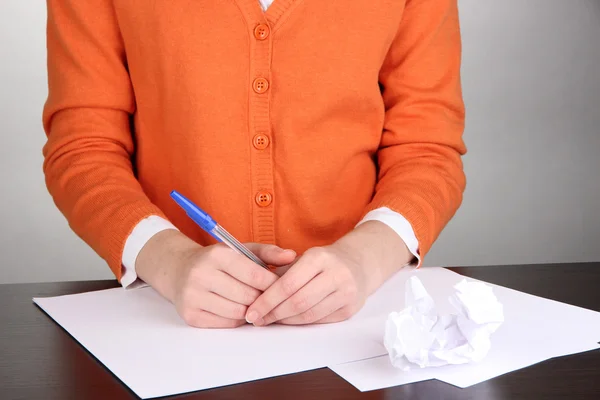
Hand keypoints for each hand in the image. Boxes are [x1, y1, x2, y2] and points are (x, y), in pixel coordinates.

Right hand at [136, 230, 295, 327]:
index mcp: (217, 255)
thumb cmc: (218, 261)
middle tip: (267, 296)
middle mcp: (201, 274)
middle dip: (262, 298)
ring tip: (252, 301)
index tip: (282, 287)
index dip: (272, 284)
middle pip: (247, 297)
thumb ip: (269, 252)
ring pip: (238, 313)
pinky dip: (237, 319)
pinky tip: (237, 308)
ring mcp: (193, 296)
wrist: (179, 269)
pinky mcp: (190, 315)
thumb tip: (292, 256)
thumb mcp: (241, 250)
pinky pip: (226, 324)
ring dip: (250, 310)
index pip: (254, 275)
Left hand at [245, 244, 367, 325]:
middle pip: (298, 302)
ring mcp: (346, 292)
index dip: (267, 301)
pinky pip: (319, 321)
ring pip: (309, 315)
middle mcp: (336, 273)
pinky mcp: (350, 309)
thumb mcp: (302, 258)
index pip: (288, 284)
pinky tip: (289, 320)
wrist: (357, 264)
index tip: (251, 311)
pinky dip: (301, 323)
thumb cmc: (322, 262)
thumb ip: (279, 272)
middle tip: (257, 320)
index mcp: (319, 257)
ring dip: (285, 321)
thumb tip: (255, 294)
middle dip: (273, 314)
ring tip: (270, 320)